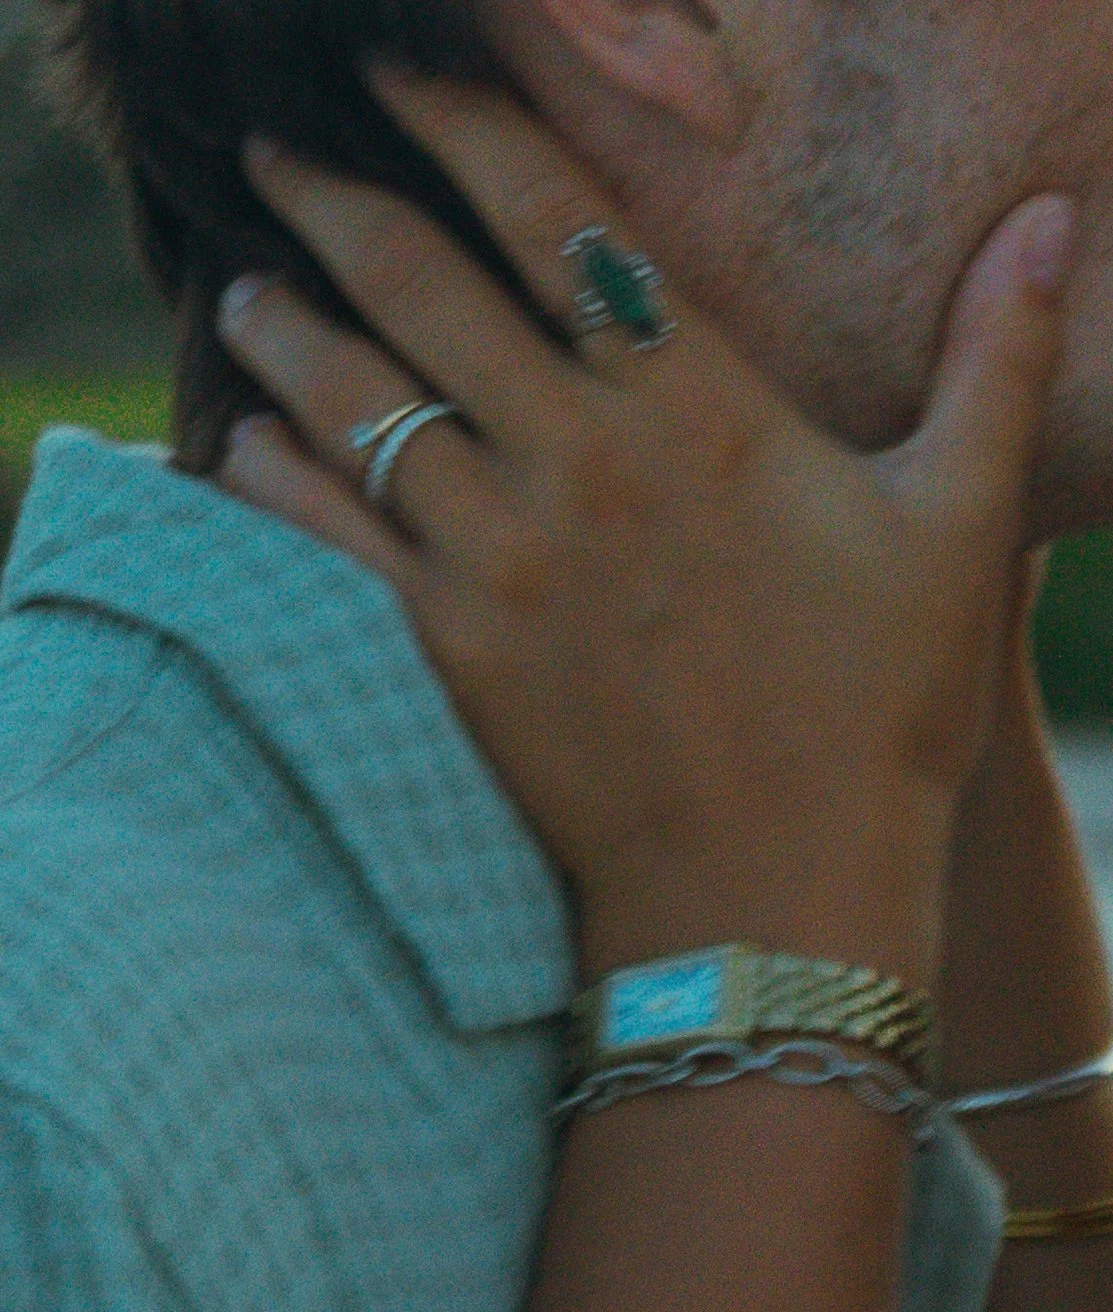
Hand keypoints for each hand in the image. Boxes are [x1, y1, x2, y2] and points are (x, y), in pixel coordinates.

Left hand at [215, 69, 1071, 983]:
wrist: (774, 893)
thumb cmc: (876, 719)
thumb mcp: (956, 529)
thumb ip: (997, 363)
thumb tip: (1053, 220)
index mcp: (696, 413)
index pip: (551, 217)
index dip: (459, 122)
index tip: (396, 76)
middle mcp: (579, 465)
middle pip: (418, 286)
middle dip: (330, 201)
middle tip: (272, 157)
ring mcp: (501, 561)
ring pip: (355, 405)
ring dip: (282, 331)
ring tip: (239, 292)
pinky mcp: (449, 655)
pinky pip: (327, 542)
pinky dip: (273, 481)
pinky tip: (242, 445)